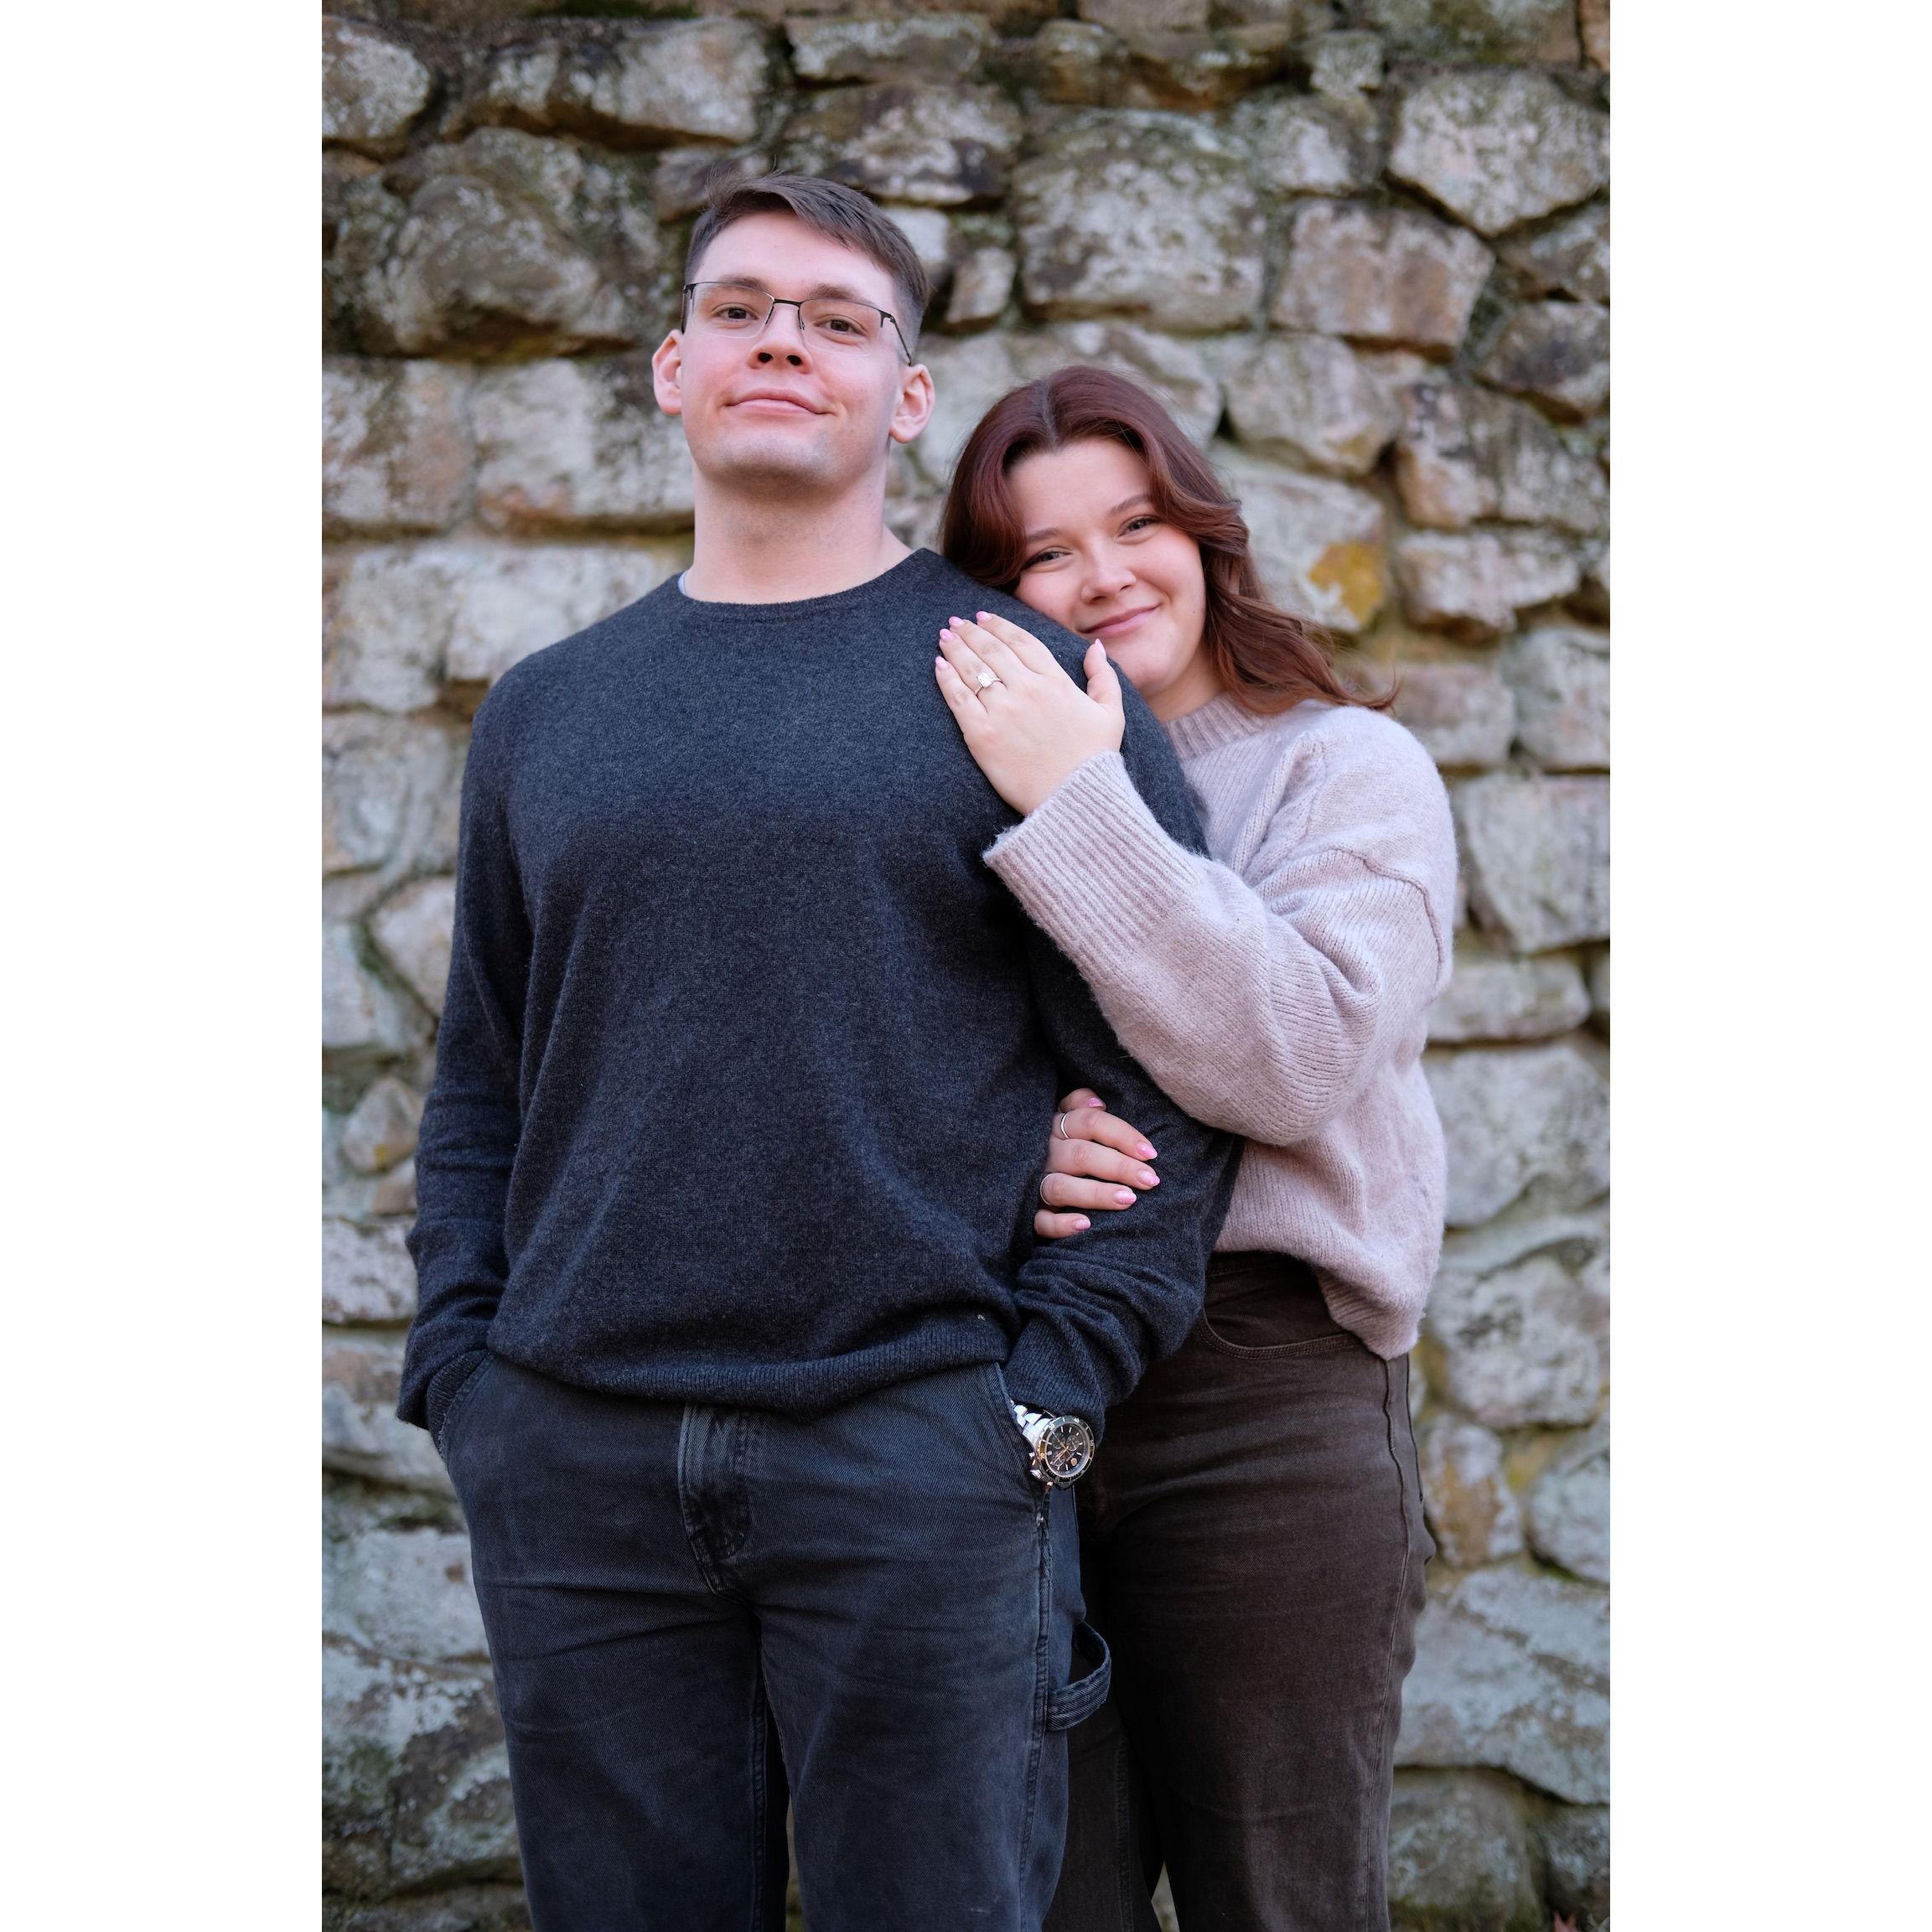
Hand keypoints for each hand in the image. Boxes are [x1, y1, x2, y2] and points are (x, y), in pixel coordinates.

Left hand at [934, 610, 1125, 816]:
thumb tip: (1096, 647)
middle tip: (956, 622)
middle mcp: (1027, 689)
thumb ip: (1103, 677)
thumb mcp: (1111, 714)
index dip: (999, 626)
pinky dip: (946, 678)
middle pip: (991, 649)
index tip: (984, 617)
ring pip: (972, 669)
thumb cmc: (1094, 759)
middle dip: (971, 631)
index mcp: (1055, 681)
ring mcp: (1002, 710)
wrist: (1073, 799)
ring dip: (955, 648)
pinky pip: (958, 698)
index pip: (1021, 641)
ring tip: (945, 637)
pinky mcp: (982, 734)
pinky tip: (939, 665)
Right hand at [1035, 1087, 1161, 1239]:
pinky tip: (1086, 1225)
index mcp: (1055, 1126)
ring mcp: (1034, 1183)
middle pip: (1081, 1155)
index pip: (1089, 1122)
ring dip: (1096, 1194)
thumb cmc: (1059, 1146)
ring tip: (1129, 1200)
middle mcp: (1044, 1154)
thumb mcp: (1063, 1117)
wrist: (1015, 1173)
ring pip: (1062, 1187)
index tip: (1150, 1153)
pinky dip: (1061, 1224)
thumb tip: (1098, 1103)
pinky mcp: (1028, 1212)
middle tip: (1150, 1180)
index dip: (1122, 1135)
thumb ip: (1078, 1103)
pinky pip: (1041, 1221)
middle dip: (1120, 1167)